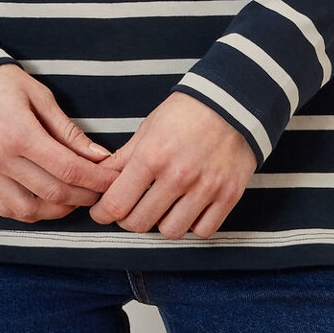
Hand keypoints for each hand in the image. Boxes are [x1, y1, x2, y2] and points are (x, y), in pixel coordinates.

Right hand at [0, 65, 113, 221]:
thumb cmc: (3, 84)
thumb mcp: (41, 97)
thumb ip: (69, 131)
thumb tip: (99, 156)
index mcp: (19, 133)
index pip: (67, 168)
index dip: (95, 179)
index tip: (112, 180)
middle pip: (52, 193)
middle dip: (83, 196)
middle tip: (100, 191)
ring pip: (29, 210)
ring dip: (58, 210)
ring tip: (74, 198)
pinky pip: (6, 209)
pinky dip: (31, 212)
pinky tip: (46, 202)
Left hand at [89, 92, 256, 239]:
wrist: (234, 101)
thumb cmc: (187, 111)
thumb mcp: (148, 128)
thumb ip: (123, 158)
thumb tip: (99, 180)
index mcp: (152, 156)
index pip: (116, 204)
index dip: (102, 213)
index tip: (101, 212)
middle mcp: (178, 176)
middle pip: (139, 223)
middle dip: (128, 219)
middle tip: (130, 209)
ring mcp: (205, 188)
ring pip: (170, 232)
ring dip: (161, 223)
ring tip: (162, 207)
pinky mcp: (228, 195)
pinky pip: (202, 230)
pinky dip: (192, 224)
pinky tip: (188, 209)